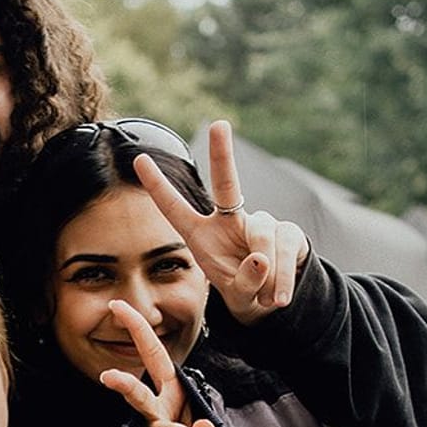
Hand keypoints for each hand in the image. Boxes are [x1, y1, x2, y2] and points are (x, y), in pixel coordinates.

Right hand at [98, 300, 244, 426]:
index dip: (135, 327)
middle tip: (108, 376)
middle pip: (138, 397)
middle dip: (125, 386)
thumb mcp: (196, 411)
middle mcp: (153, 408)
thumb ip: (202, 418)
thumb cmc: (189, 421)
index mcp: (164, 385)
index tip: (117, 304)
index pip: (149, 351)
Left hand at [133, 119, 309, 324]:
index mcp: (200, 234)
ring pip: (262, 238)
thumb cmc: (243, 289)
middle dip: (222, 154)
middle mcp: (228, 220)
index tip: (139, 159)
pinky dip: (283, 279)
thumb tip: (262, 258)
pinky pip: (284, 251)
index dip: (158, 186)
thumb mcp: (235, 293)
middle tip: (219, 125)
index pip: (175, 208)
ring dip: (266, 276)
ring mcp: (260, 221)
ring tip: (268, 300)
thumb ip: (243, 281)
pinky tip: (279, 298)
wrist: (273, 301)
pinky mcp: (287, 231)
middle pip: (225, 184)